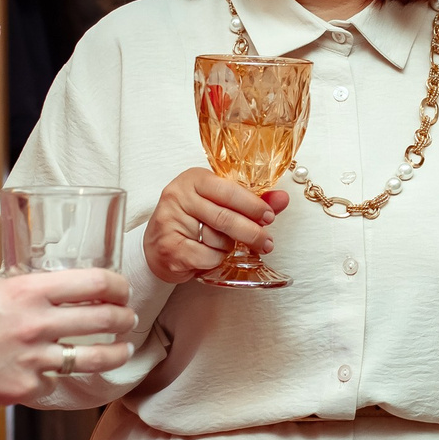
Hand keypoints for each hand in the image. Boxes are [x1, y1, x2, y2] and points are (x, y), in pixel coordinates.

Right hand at [0, 266, 133, 416]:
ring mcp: (34, 360)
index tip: (121, 288)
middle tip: (128, 318)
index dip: (116, 285)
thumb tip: (22, 282)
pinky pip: (55, 382)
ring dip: (116, 353)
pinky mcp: (26, 388)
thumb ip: (8, 281)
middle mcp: (37, 325)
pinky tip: (59, 373)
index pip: (92, 282)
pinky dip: (58, 377)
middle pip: (104, 320)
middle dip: (124, 318)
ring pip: (94, 358)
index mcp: (27, 292)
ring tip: (123, 350)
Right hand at [147, 169, 289, 283]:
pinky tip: (210, 257)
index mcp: (194, 178)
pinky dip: (215, 260)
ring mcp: (170, 220)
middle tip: (266, 242)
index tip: (269, 216)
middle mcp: (178, 195)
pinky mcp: (168, 246)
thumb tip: (282, 199)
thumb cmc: (192, 223)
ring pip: (218, 239)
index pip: (229, 189)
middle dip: (252, 233)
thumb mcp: (219, 205)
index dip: (253, 205)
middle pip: (226, 216)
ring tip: (225, 247)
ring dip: (230, 248)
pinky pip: (207, 256)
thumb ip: (250, 202)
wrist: (156, 248)